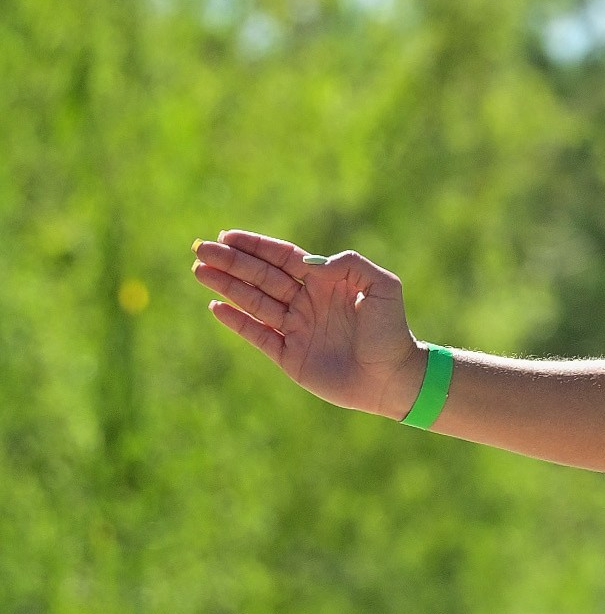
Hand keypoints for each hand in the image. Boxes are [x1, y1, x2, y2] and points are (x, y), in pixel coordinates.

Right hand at [190, 229, 424, 417]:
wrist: (395, 378)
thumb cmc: (393, 331)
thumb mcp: (383, 287)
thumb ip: (351, 264)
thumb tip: (312, 263)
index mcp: (325, 282)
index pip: (282, 258)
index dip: (255, 246)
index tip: (226, 235)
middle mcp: (306, 303)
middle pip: (261, 277)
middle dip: (231, 262)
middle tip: (201, 249)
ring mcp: (297, 329)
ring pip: (254, 302)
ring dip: (227, 286)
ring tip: (199, 270)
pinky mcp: (291, 357)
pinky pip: (258, 336)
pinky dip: (237, 322)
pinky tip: (215, 307)